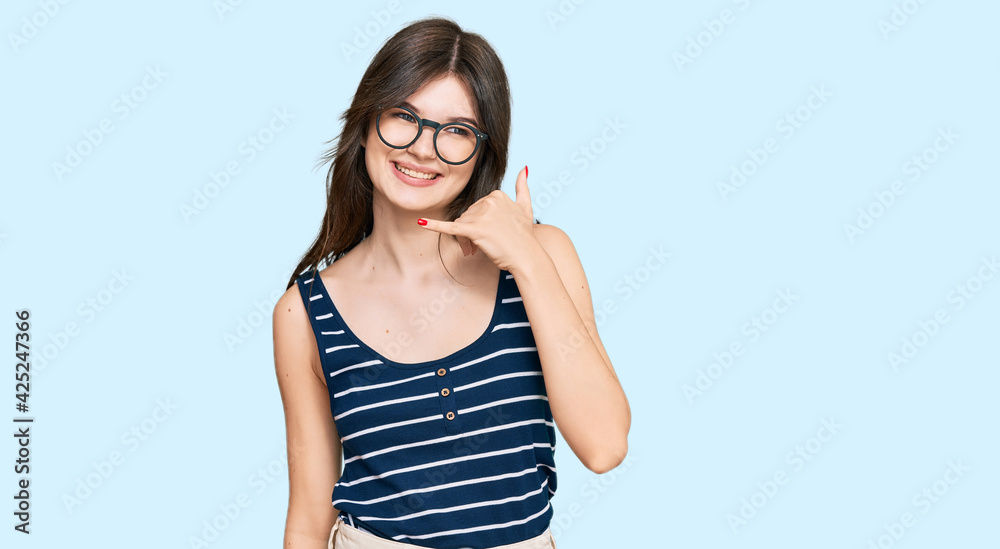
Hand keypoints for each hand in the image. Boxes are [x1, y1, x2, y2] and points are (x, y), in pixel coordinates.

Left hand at [417, 166, 535, 272]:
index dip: (479, 223)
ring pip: (461, 225)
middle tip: (482, 247)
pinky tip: (421, 222)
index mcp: (497, 194)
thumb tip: (525, 168)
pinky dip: (434, 225)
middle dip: (471, 232)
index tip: (488, 235)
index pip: (476, 208)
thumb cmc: (524, 236)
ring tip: (477, 250)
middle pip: (467, 216)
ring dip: (465, 239)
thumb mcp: (526, 207)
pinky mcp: (474, 229)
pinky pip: (450, 227)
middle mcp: (488, 201)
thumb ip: (523, 186)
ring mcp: (481, 215)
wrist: (527, 257)